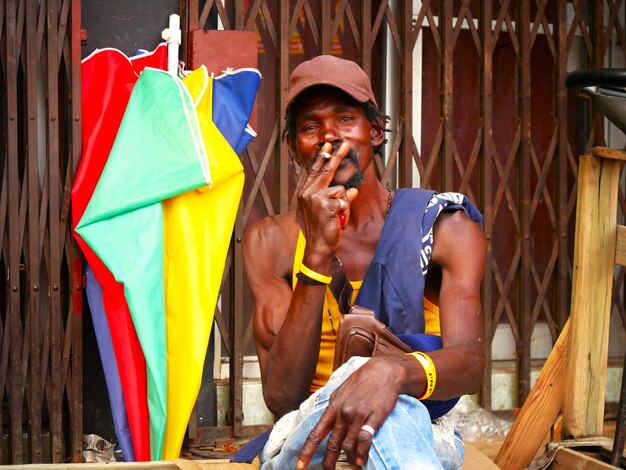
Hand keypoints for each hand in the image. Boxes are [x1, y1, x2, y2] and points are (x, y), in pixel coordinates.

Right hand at [296, 143, 357, 258]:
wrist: (317, 246)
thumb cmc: (320, 229)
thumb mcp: (325, 211)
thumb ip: (334, 197)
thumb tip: (351, 189)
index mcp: (305, 193)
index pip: (315, 172)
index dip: (322, 158)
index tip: (327, 146)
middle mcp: (308, 193)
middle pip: (326, 171)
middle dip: (336, 156)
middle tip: (344, 145)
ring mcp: (316, 198)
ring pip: (341, 189)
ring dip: (344, 204)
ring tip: (337, 216)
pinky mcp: (326, 205)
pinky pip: (345, 200)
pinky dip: (346, 211)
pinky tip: (338, 220)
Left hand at [296, 357, 403, 468]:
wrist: (383, 371)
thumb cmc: (362, 380)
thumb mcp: (341, 390)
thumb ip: (333, 407)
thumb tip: (324, 421)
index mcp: (333, 406)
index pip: (316, 433)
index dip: (307, 451)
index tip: (299, 466)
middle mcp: (343, 412)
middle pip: (333, 443)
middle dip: (329, 461)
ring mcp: (358, 415)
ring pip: (348, 444)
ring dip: (348, 459)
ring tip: (351, 466)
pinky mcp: (374, 417)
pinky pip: (365, 439)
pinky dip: (362, 453)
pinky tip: (361, 460)